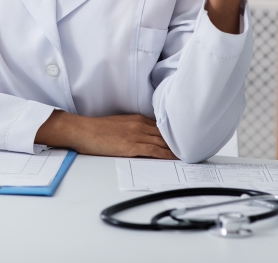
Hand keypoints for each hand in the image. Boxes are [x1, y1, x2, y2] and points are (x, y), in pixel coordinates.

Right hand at [34, 110, 176, 158]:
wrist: (82, 130)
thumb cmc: (96, 130)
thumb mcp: (118, 124)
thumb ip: (133, 129)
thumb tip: (145, 138)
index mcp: (136, 119)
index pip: (162, 126)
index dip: (175, 133)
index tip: (187, 138)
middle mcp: (139, 125)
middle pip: (166, 134)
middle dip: (180, 140)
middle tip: (195, 146)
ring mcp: (136, 135)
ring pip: (162, 142)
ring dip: (177, 149)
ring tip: (190, 154)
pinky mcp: (131, 146)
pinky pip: (154, 150)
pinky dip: (166, 154)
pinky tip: (175, 158)